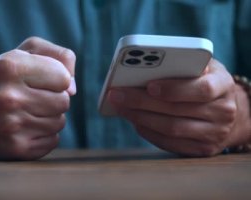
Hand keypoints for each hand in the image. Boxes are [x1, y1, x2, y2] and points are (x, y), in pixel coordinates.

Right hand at [0, 37, 75, 159]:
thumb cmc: (2, 80)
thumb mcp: (24, 54)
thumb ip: (59, 57)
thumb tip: (72, 89)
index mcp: (10, 67)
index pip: (63, 77)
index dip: (57, 78)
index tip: (40, 80)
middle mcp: (9, 97)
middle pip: (64, 101)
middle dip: (53, 98)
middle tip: (33, 98)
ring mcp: (12, 126)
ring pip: (60, 122)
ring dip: (49, 117)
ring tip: (27, 113)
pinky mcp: (16, 148)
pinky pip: (53, 141)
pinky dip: (44, 135)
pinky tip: (25, 128)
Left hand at [108, 59, 250, 156]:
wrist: (226, 111)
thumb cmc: (204, 81)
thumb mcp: (201, 67)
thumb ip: (182, 64)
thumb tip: (144, 68)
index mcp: (223, 85)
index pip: (201, 89)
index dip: (174, 89)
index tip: (149, 85)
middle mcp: (223, 112)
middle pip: (176, 110)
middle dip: (141, 102)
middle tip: (117, 95)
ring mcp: (214, 134)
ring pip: (170, 129)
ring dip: (140, 118)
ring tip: (120, 107)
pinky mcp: (203, 149)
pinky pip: (170, 143)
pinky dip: (148, 132)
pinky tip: (135, 121)